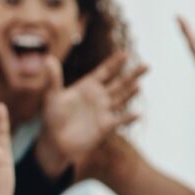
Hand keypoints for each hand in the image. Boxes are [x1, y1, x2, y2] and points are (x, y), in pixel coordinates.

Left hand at [36, 52, 144, 169]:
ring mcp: (104, 110)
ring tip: (138, 85)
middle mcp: (99, 97)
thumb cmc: (53, 117)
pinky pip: (120, 120)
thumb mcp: (52, 96)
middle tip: (146, 65)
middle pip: (119, 83)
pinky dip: (128, 117)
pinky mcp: (106, 125)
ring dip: (130, 93)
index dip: (114, 63)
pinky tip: (137, 113)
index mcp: (88, 86)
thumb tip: (48, 58)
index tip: (125, 53)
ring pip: (122, 98)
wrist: (55, 141)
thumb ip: (53, 78)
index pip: (105, 72)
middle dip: (132, 74)